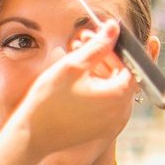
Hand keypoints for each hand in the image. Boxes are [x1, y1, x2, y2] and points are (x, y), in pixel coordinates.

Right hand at [0, 20, 134, 158]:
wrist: (31, 136)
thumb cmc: (49, 101)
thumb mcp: (73, 66)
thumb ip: (98, 45)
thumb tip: (114, 27)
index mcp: (119, 96)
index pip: (133, 64)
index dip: (119, 47)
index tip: (104, 36)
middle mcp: (122, 112)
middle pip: (122, 76)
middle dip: (105, 55)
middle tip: (83, 39)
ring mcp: (113, 123)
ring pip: (112, 88)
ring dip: (98, 70)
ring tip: (74, 55)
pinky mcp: (102, 129)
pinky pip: (106, 103)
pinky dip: (96, 87)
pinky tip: (76, 77)